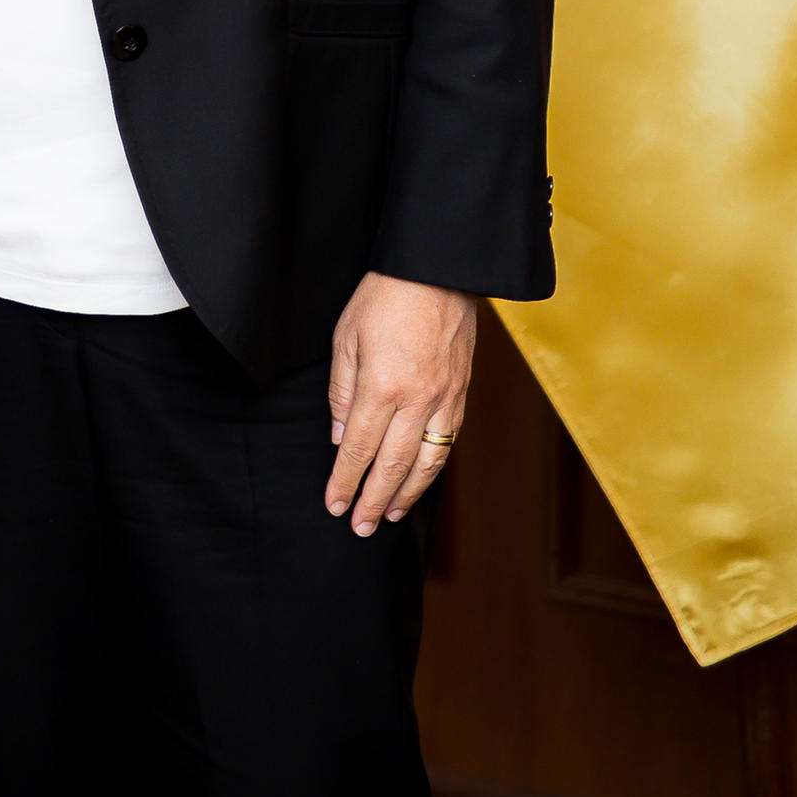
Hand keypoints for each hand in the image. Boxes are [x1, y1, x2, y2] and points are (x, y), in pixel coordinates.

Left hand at [325, 272, 476, 535]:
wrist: (438, 270)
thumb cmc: (384, 296)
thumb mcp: (346, 337)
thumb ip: (342, 391)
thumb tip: (340, 438)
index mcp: (381, 385)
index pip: (358, 449)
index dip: (345, 481)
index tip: (334, 504)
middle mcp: (416, 400)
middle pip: (392, 465)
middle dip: (374, 500)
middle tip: (360, 527)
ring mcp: (444, 399)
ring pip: (426, 461)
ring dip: (407, 493)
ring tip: (391, 514)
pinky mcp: (462, 392)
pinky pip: (447, 441)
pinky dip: (432, 467)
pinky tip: (420, 478)